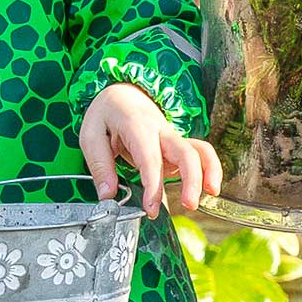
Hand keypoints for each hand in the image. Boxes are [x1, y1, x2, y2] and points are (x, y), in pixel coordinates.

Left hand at [81, 82, 220, 217]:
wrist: (122, 94)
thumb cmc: (106, 114)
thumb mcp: (90, 135)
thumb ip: (100, 166)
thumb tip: (107, 194)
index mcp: (137, 127)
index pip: (150, 159)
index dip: (154, 185)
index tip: (151, 208)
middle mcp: (161, 131)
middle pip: (185, 152)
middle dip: (192, 180)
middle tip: (188, 204)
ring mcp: (172, 138)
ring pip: (200, 150)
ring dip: (209, 171)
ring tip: (211, 193)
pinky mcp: (177, 146)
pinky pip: (200, 154)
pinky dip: (209, 169)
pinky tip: (208, 187)